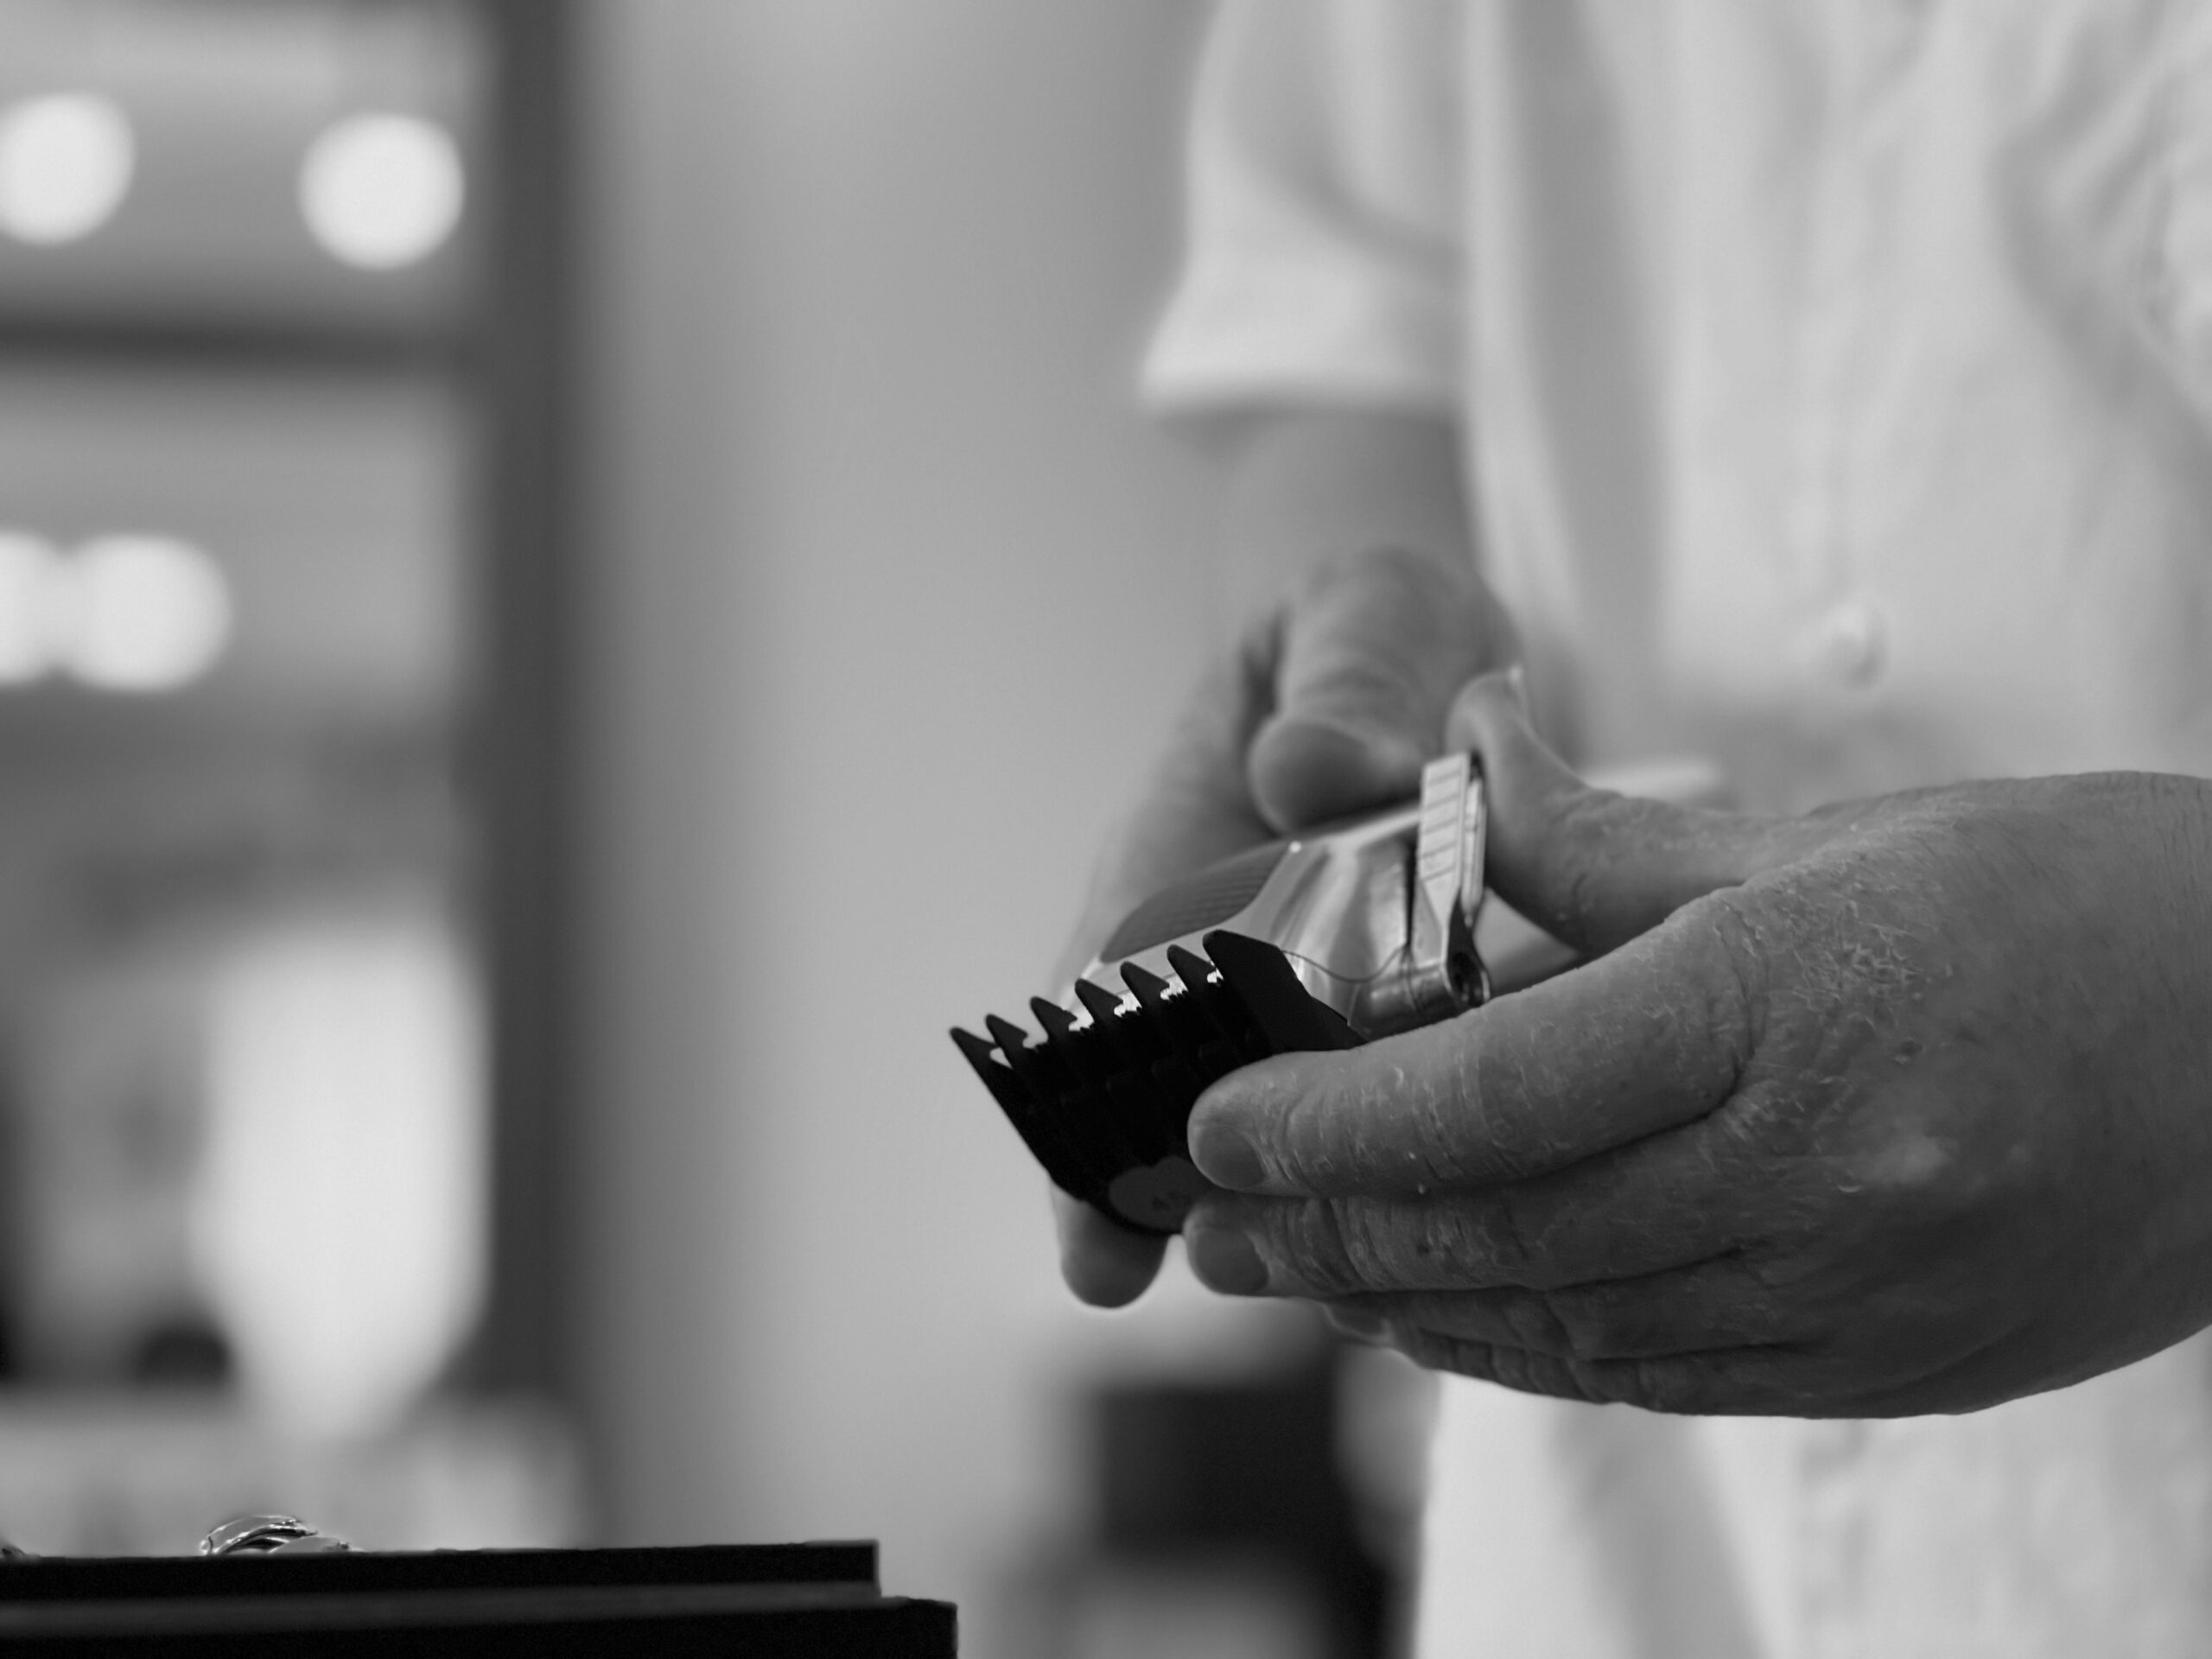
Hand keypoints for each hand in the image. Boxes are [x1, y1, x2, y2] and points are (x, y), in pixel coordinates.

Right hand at [1055, 544, 1514, 1305]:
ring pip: (1259, 1115)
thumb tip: (1307, 769)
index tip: (1072, 1177)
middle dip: (1124, 1179)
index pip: (1105, 982)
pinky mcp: (1393, 1017)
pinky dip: (1368, 1169)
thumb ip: (1342, 684)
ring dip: (1249, 1197)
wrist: (1427, 646)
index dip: (1078, 1089)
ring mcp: (1300, 991)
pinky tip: (1403, 1249)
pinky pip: (1368, 1106)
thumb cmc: (1368, 627)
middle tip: (1110, 1272)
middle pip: (1150, 1081)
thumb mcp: (1359, 620)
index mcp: (1182, 851)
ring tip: (1270, 1284)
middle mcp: (1216, 943)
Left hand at [1180, 672, 2211, 1414]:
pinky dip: (1537, 1353)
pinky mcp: (1897, 1364)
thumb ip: (1606, 841)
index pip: (1491, 1092)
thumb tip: (1463, 764)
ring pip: (1571, 1323)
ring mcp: (1865, 1289)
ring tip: (1304, 1275)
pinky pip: (1668, 1377)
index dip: (1327, 1123)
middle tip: (1216, 1220)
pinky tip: (1457, 1322)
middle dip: (1328, 1231)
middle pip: (1504, 1225)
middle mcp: (1822, 1171)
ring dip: (1411, 1304)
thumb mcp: (1824, 838)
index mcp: (1788, 1004)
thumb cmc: (2068, 901)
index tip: (1220, 1123)